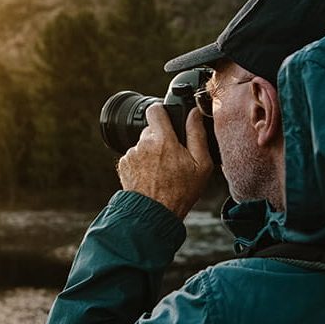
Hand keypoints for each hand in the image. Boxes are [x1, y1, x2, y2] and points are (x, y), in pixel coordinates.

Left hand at [117, 104, 213, 218]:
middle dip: (160, 139)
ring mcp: (131, 154)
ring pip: (142, 144)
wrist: (153, 213)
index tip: (167, 119)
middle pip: (151, 130)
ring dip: (150, 152)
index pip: (156, 110)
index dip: (162, 111)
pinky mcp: (124, 165)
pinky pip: (133, 156)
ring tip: (160, 171)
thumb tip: (194, 114)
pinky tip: (150, 176)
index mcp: (163, 140)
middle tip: (171, 157)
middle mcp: (143, 143)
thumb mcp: (201, 165)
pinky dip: (140, 163)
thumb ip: (197, 135)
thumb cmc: (180, 192)